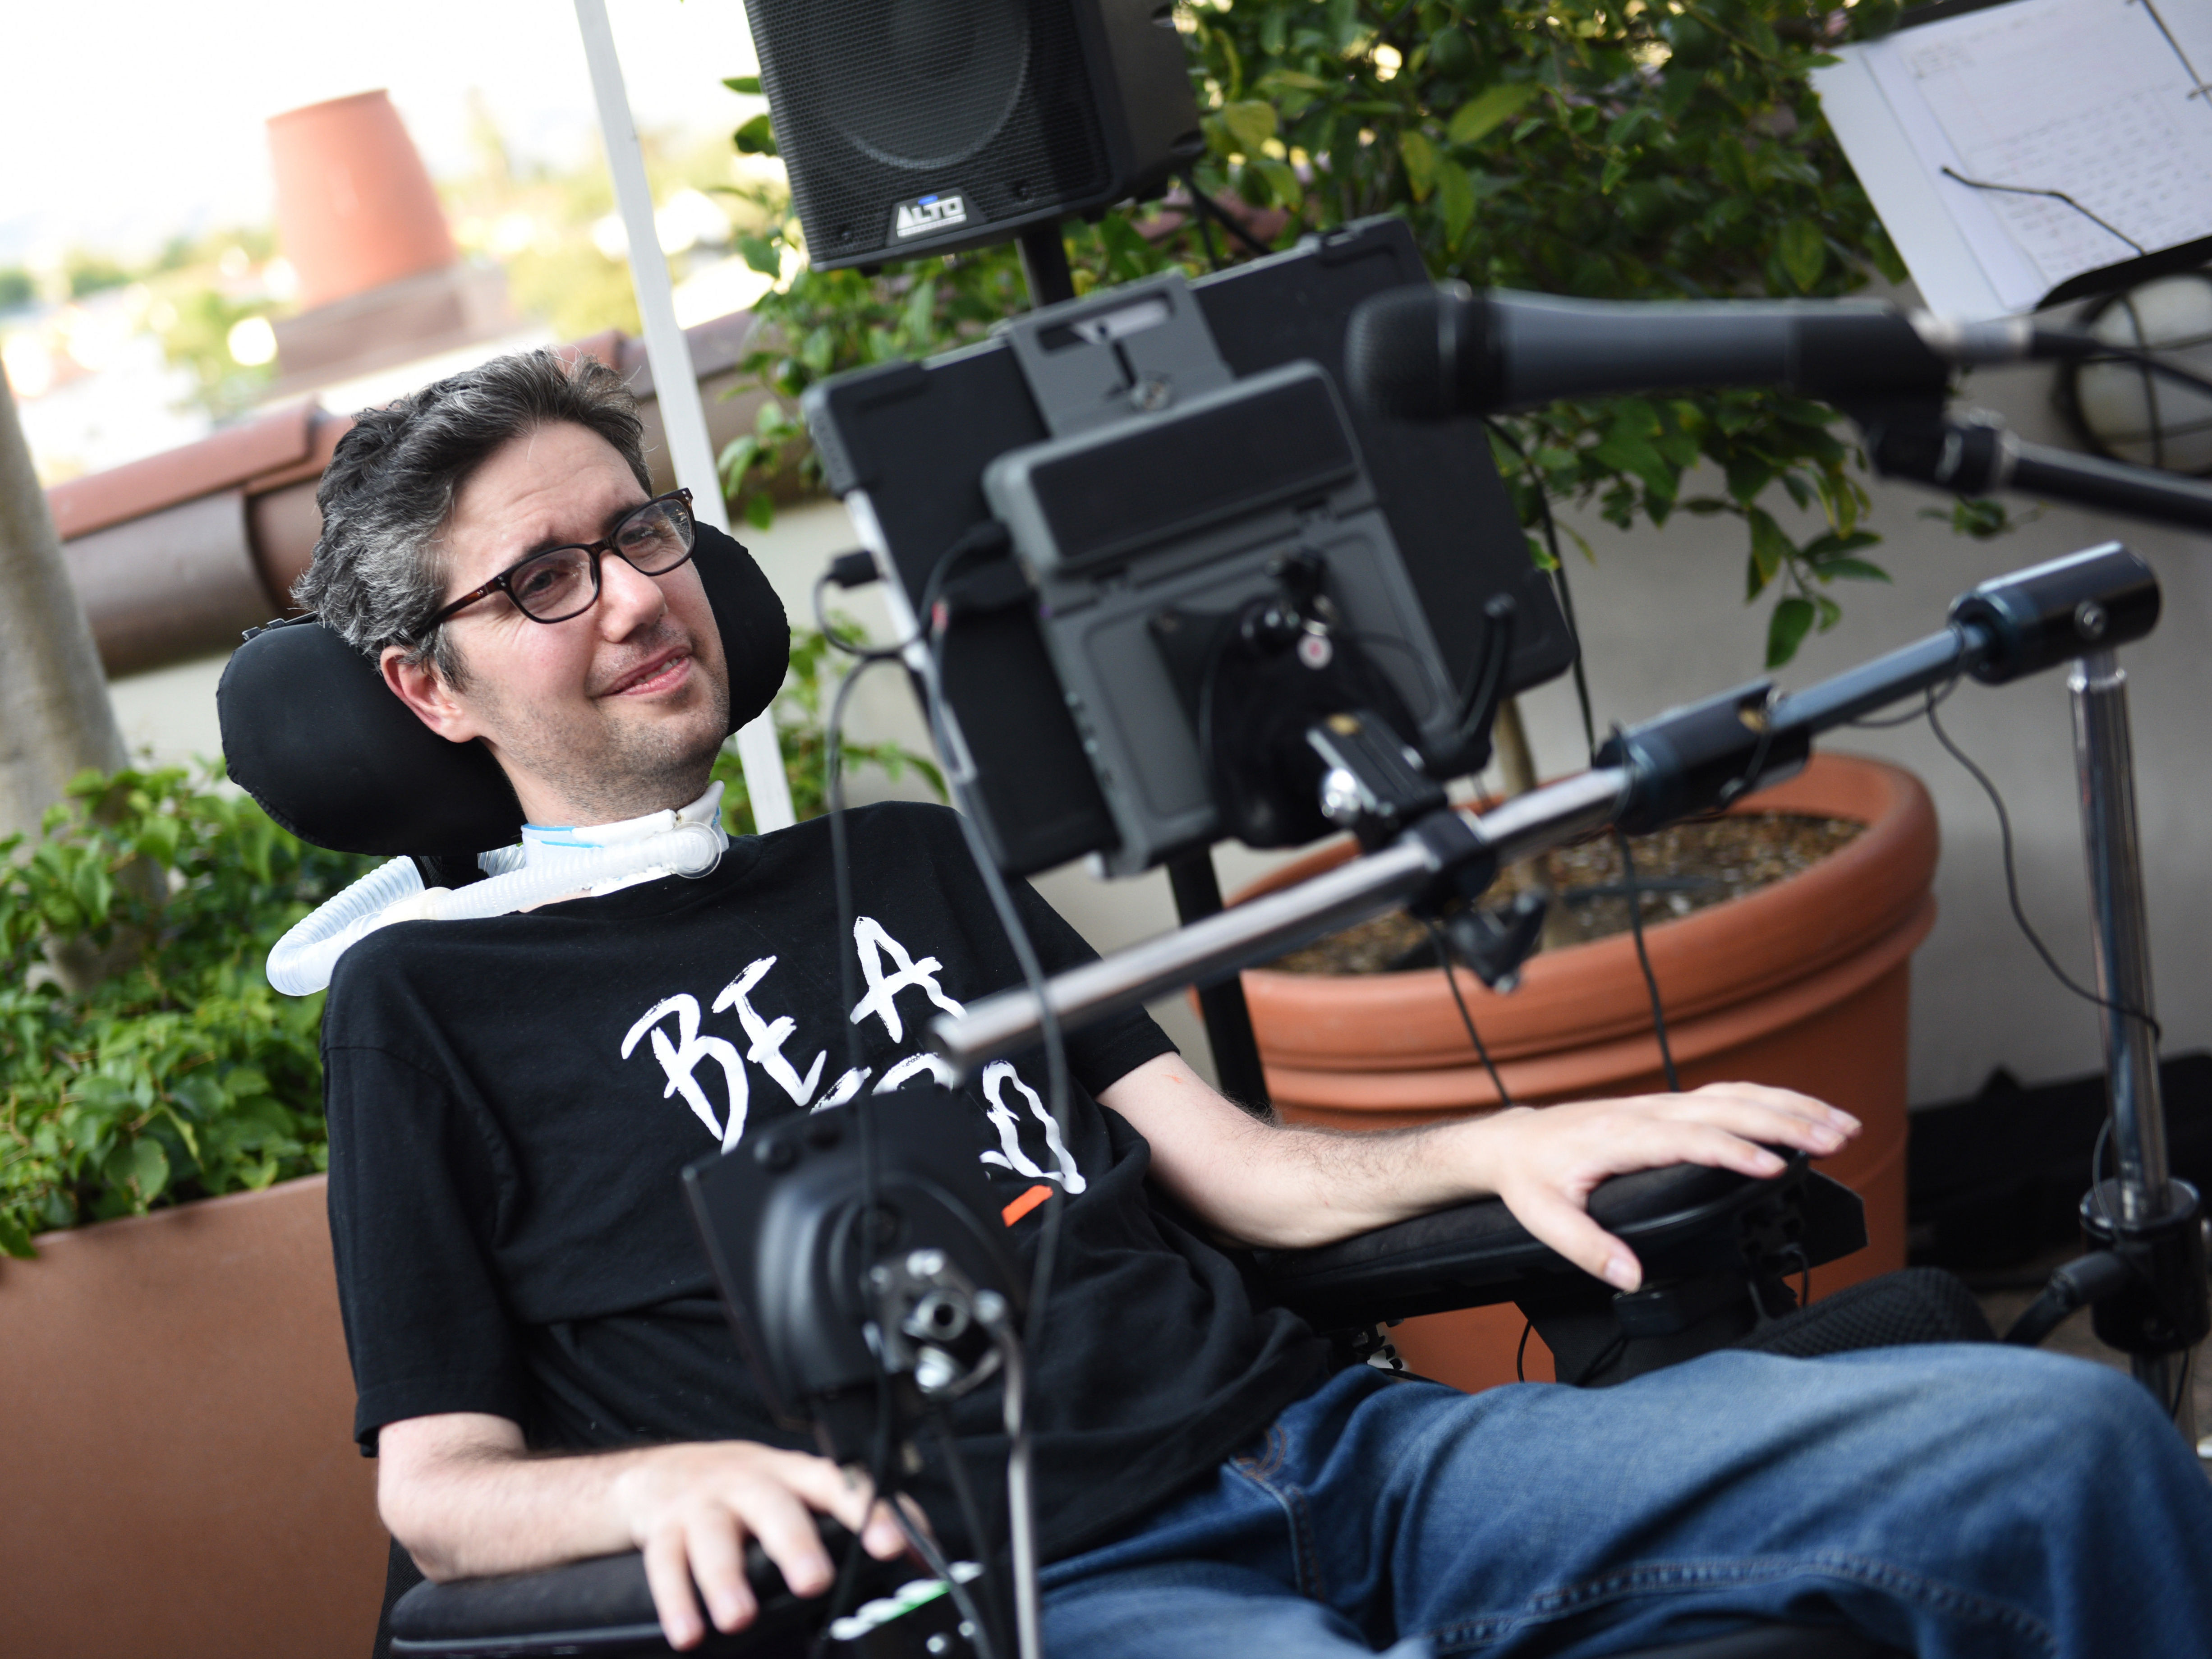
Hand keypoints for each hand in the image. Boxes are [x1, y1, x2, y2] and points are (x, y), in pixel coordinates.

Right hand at [609, 1441, 907, 1648]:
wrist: (661, 1473)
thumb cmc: (745, 1491)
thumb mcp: (796, 1493)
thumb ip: (848, 1521)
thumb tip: (917, 1562)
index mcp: (793, 1475)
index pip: (838, 1483)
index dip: (867, 1511)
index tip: (892, 1545)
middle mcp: (749, 1482)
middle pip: (774, 1506)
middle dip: (795, 1544)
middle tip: (814, 1581)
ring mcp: (703, 1504)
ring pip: (715, 1536)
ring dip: (727, 1579)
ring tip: (739, 1618)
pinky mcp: (664, 1529)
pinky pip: (666, 1563)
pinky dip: (676, 1601)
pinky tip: (688, 1632)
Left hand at [1476, 1082, 1858, 1292]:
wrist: (1510, 1142)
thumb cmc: (1529, 1178)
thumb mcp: (1542, 1218)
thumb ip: (1586, 1248)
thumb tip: (1630, 1277)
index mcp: (1619, 1137)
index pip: (1687, 1139)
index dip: (1733, 1152)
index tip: (1773, 1167)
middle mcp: (1645, 1113)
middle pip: (1726, 1108)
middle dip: (1785, 1122)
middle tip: (1836, 1140)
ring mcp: (1659, 1106)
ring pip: (1735, 1096)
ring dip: (1791, 1107)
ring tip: (1842, 1126)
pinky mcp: (1668, 1108)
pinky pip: (1727, 1096)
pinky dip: (1771, 1101)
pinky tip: (1805, 1114)